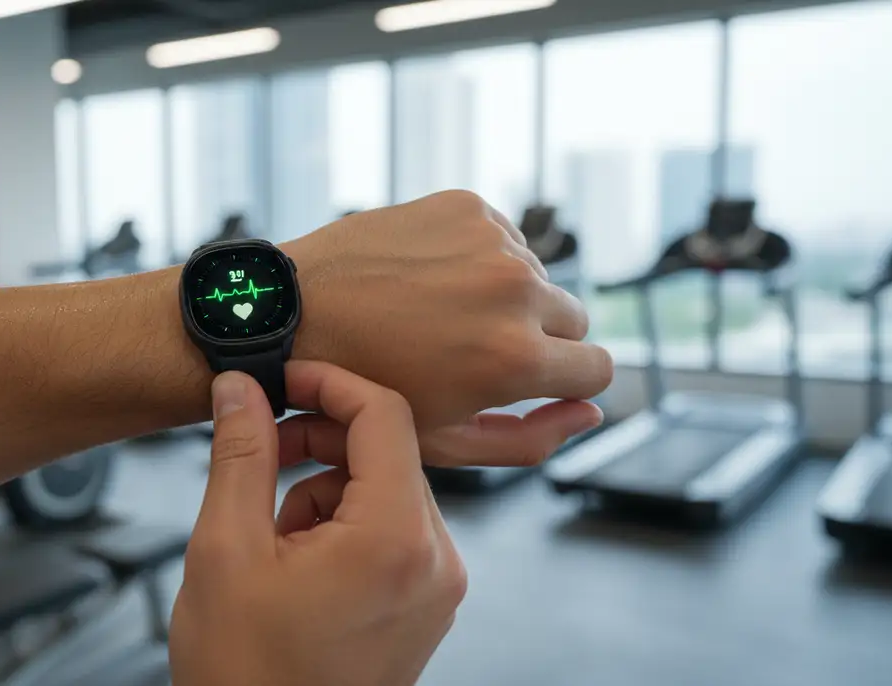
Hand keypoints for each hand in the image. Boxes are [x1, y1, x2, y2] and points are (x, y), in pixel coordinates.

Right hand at [170, 363, 466, 685]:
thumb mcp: (225, 548)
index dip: (331, 382)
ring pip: (386, 490)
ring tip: (274, 537)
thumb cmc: (246, 675)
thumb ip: (240, 453)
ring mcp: (436, 587)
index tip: (288, 378)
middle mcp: (434, 561)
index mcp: (393, 540)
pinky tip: (298, 560)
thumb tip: (241, 389)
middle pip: (388, 452)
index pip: (384, 415)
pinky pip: (393, 531)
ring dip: (327, 489)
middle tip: (260, 452)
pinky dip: (345, 525)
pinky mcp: (425, 605)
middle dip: (320, 443)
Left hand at [285, 190, 612, 467]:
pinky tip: (426, 280)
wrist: (291, 315)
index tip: (533, 381)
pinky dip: (477, 258)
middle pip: (573, 318)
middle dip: (537, 338)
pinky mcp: (466, 205)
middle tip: (473, 350)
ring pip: (535, 275)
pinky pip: (502, 238)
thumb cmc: (363, 388)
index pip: (600, 368)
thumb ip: (531, 438)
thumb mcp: (445, 439)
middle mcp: (514, 290)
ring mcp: (491, 240)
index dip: (568, 382)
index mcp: (515, 358)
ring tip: (438, 314)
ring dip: (504, 295)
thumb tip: (590, 415)